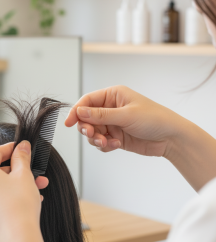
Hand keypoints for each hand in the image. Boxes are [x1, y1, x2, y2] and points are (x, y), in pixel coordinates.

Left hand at [0, 141, 45, 241]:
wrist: (18, 238)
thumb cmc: (20, 204)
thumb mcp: (24, 174)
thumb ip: (21, 157)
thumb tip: (21, 147)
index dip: (10, 149)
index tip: (20, 148)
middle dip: (17, 172)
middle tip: (33, 174)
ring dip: (14, 187)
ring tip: (35, 191)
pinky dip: (6, 201)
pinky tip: (23, 205)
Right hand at [65, 85, 186, 157]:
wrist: (172, 138)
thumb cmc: (154, 119)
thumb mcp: (126, 115)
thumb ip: (100, 115)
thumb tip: (79, 112)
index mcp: (113, 95)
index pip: (87, 101)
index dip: (76, 111)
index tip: (68, 123)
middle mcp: (110, 108)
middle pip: (86, 118)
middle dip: (87, 128)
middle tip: (91, 135)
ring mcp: (112, 123)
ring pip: (92, 131)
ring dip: (96, 139)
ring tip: (106, 143)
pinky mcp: (115, 136)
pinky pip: (101, 141)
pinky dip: (105, 145)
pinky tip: (116, 145)